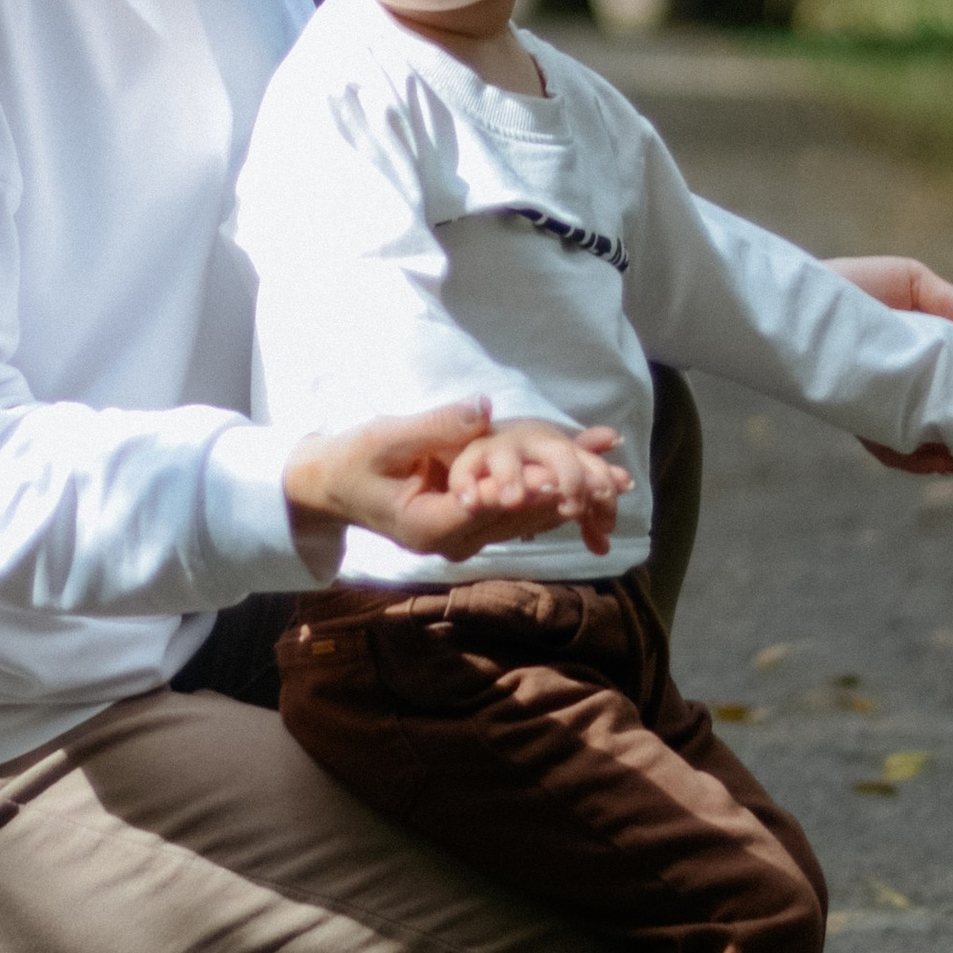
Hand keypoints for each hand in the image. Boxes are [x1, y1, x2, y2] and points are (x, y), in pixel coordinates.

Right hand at [283, 402, 632, 566]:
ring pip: (527, 518)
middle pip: (519, 519)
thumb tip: (483, 410)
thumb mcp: (386, 438)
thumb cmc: (354, 460)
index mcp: (430, 526)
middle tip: (615, 479)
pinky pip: (519, 509)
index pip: (488, 510)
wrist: (333, 485)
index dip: (529, 494)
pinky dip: (554, 491)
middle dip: (569, 497)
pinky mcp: (474, 523)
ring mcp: (466, 536)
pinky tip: (590, 470)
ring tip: (619, 476)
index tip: (566, 477)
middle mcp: (454, 541)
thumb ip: (436, 427)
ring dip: (573, 496)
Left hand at [839, 256, 952, 479]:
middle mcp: (922, 390)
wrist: (795, 300)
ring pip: (941, 449)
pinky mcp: (864, 418)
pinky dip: (920, 460)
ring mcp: (895, 408)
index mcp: (942, 359)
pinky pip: (894, 450)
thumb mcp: (911, 284)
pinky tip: (945, 459)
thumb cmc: (851, 286)